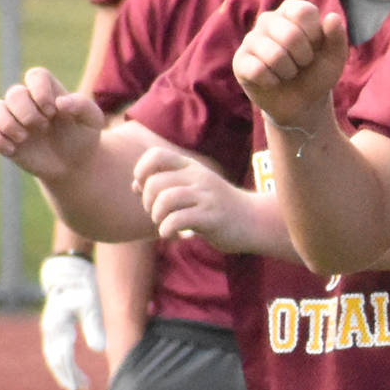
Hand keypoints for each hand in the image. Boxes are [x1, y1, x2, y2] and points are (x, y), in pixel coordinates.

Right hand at [0, 67, 106, 180]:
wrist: (75, 164)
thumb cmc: (84, 136)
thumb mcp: (92, 120)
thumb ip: (82, 106)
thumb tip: (60, 103)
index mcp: (48, 92)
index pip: (35, 75)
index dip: (40, 90)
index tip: (53, 111)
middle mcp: (27, 103)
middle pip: (14, 93)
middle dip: (28, 112)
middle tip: (44, 127)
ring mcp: (13, 120)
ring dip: (8, 123)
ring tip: (25, 137)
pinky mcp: (4, 140)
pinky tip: (14, 150)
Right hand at [37, 254, 105, 389]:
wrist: (71, 270)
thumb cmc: (84, 286)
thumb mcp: (93, 304)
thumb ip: (95, 326)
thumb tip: (99, 351)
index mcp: (57, 325)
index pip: (63, 357)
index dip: (71, 374)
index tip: (79, 388)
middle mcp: (49, 329)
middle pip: (56, 360)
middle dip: (67, 376)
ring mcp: (49, 327)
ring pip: (53, 356)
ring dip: (64, 371)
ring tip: (77, 385)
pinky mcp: (54, 326)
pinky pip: (55, 349)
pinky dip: (62, 361)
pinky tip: (71, 369)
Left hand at [134, 147, 259, 252]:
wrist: (255, 220)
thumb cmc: (218, 207)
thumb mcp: (195, 187)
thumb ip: (167, 184)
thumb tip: (134, 185)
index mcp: (191, 167)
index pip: (156, 155)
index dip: (141, 171)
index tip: (145, 189)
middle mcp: (198, 177)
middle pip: (155, 182)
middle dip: (147, 202)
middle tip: (157, 214)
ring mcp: (206, 196)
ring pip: (165, 199)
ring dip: (156, 216)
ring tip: (164, 224)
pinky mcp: (212, 217)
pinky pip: (178, 220)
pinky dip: (166, 230)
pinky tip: (172, 234)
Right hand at [232, 0, 349, 129]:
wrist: (302, 103)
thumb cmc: (317, 73)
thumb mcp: (334, 57)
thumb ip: (337, 36)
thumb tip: (332, 17)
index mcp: (291, 11)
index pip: (303, 12)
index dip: (315, 35)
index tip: (316, 47)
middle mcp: (268, 20)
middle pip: (291, 34)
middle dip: (304, 58)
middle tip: (302, 63)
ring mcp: (251, 39)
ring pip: (274, 55)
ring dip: (289, 71)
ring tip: (288, 72)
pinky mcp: (240, 61)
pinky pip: (257, 70)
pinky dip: (272, 81)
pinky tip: (273, 81)